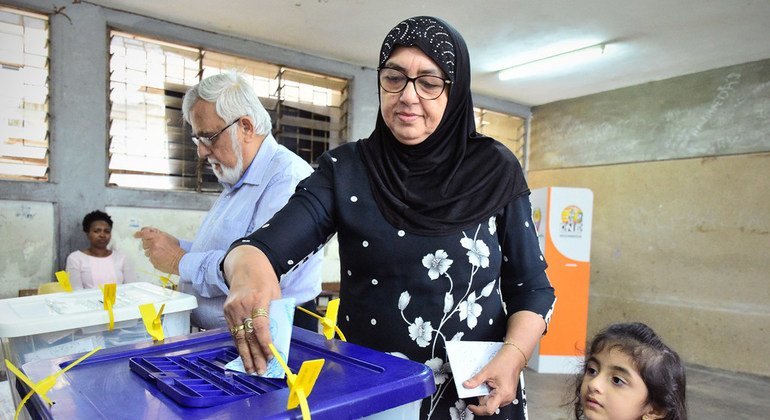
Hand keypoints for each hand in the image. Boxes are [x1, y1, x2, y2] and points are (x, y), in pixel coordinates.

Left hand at [133, 227, 182, 273]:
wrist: (179, 261)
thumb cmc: (176, 249)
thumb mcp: (169, 237)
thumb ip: (158, 234)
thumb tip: (150, 232)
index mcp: (158, 238)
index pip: (144, 234)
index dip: (139, 234)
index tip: (136, 235)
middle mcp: (154, 245)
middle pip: (144, 243)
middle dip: (148, 244)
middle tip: (156, 245)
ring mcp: (153, 254)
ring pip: (146, 252)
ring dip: (151, 252)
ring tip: (161, 253)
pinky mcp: (153, 261)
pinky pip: (150, 258)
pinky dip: (154, 258)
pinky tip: (161, 258)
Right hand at [223, 245, 280, 374]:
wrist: (245, 265)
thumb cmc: (264, 279)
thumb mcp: (276, 293)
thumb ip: (276, 313)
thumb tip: (277, 337)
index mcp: (258, 299)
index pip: (260, 326)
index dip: (265, 343)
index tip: (271, 356)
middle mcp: (242, 305)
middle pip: (248, 335)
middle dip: (255, 356)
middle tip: (261, 370)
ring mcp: (232, 309)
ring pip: (238, 337)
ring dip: (245, 355)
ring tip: (251, 369)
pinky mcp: (226, 311)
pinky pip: (233, 332)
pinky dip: (239, 345)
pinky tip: (244, 356)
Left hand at [463, 345, 523, 415]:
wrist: (514, 356)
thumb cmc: (506, 362)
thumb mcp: (487, 371)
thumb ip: (475, 380)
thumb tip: (467, 385)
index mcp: (503, 394)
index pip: (489, 409)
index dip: (478, 409)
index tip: (471, 406)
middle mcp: (507, 397)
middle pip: (490, 405)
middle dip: (481, 398)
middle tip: (478, 387)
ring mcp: (509, 395)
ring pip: (493, 401)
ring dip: (486, 395)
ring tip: (486, 383)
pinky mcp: (508, 393)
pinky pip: (497, 397)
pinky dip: (491, 392)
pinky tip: (490, 384)